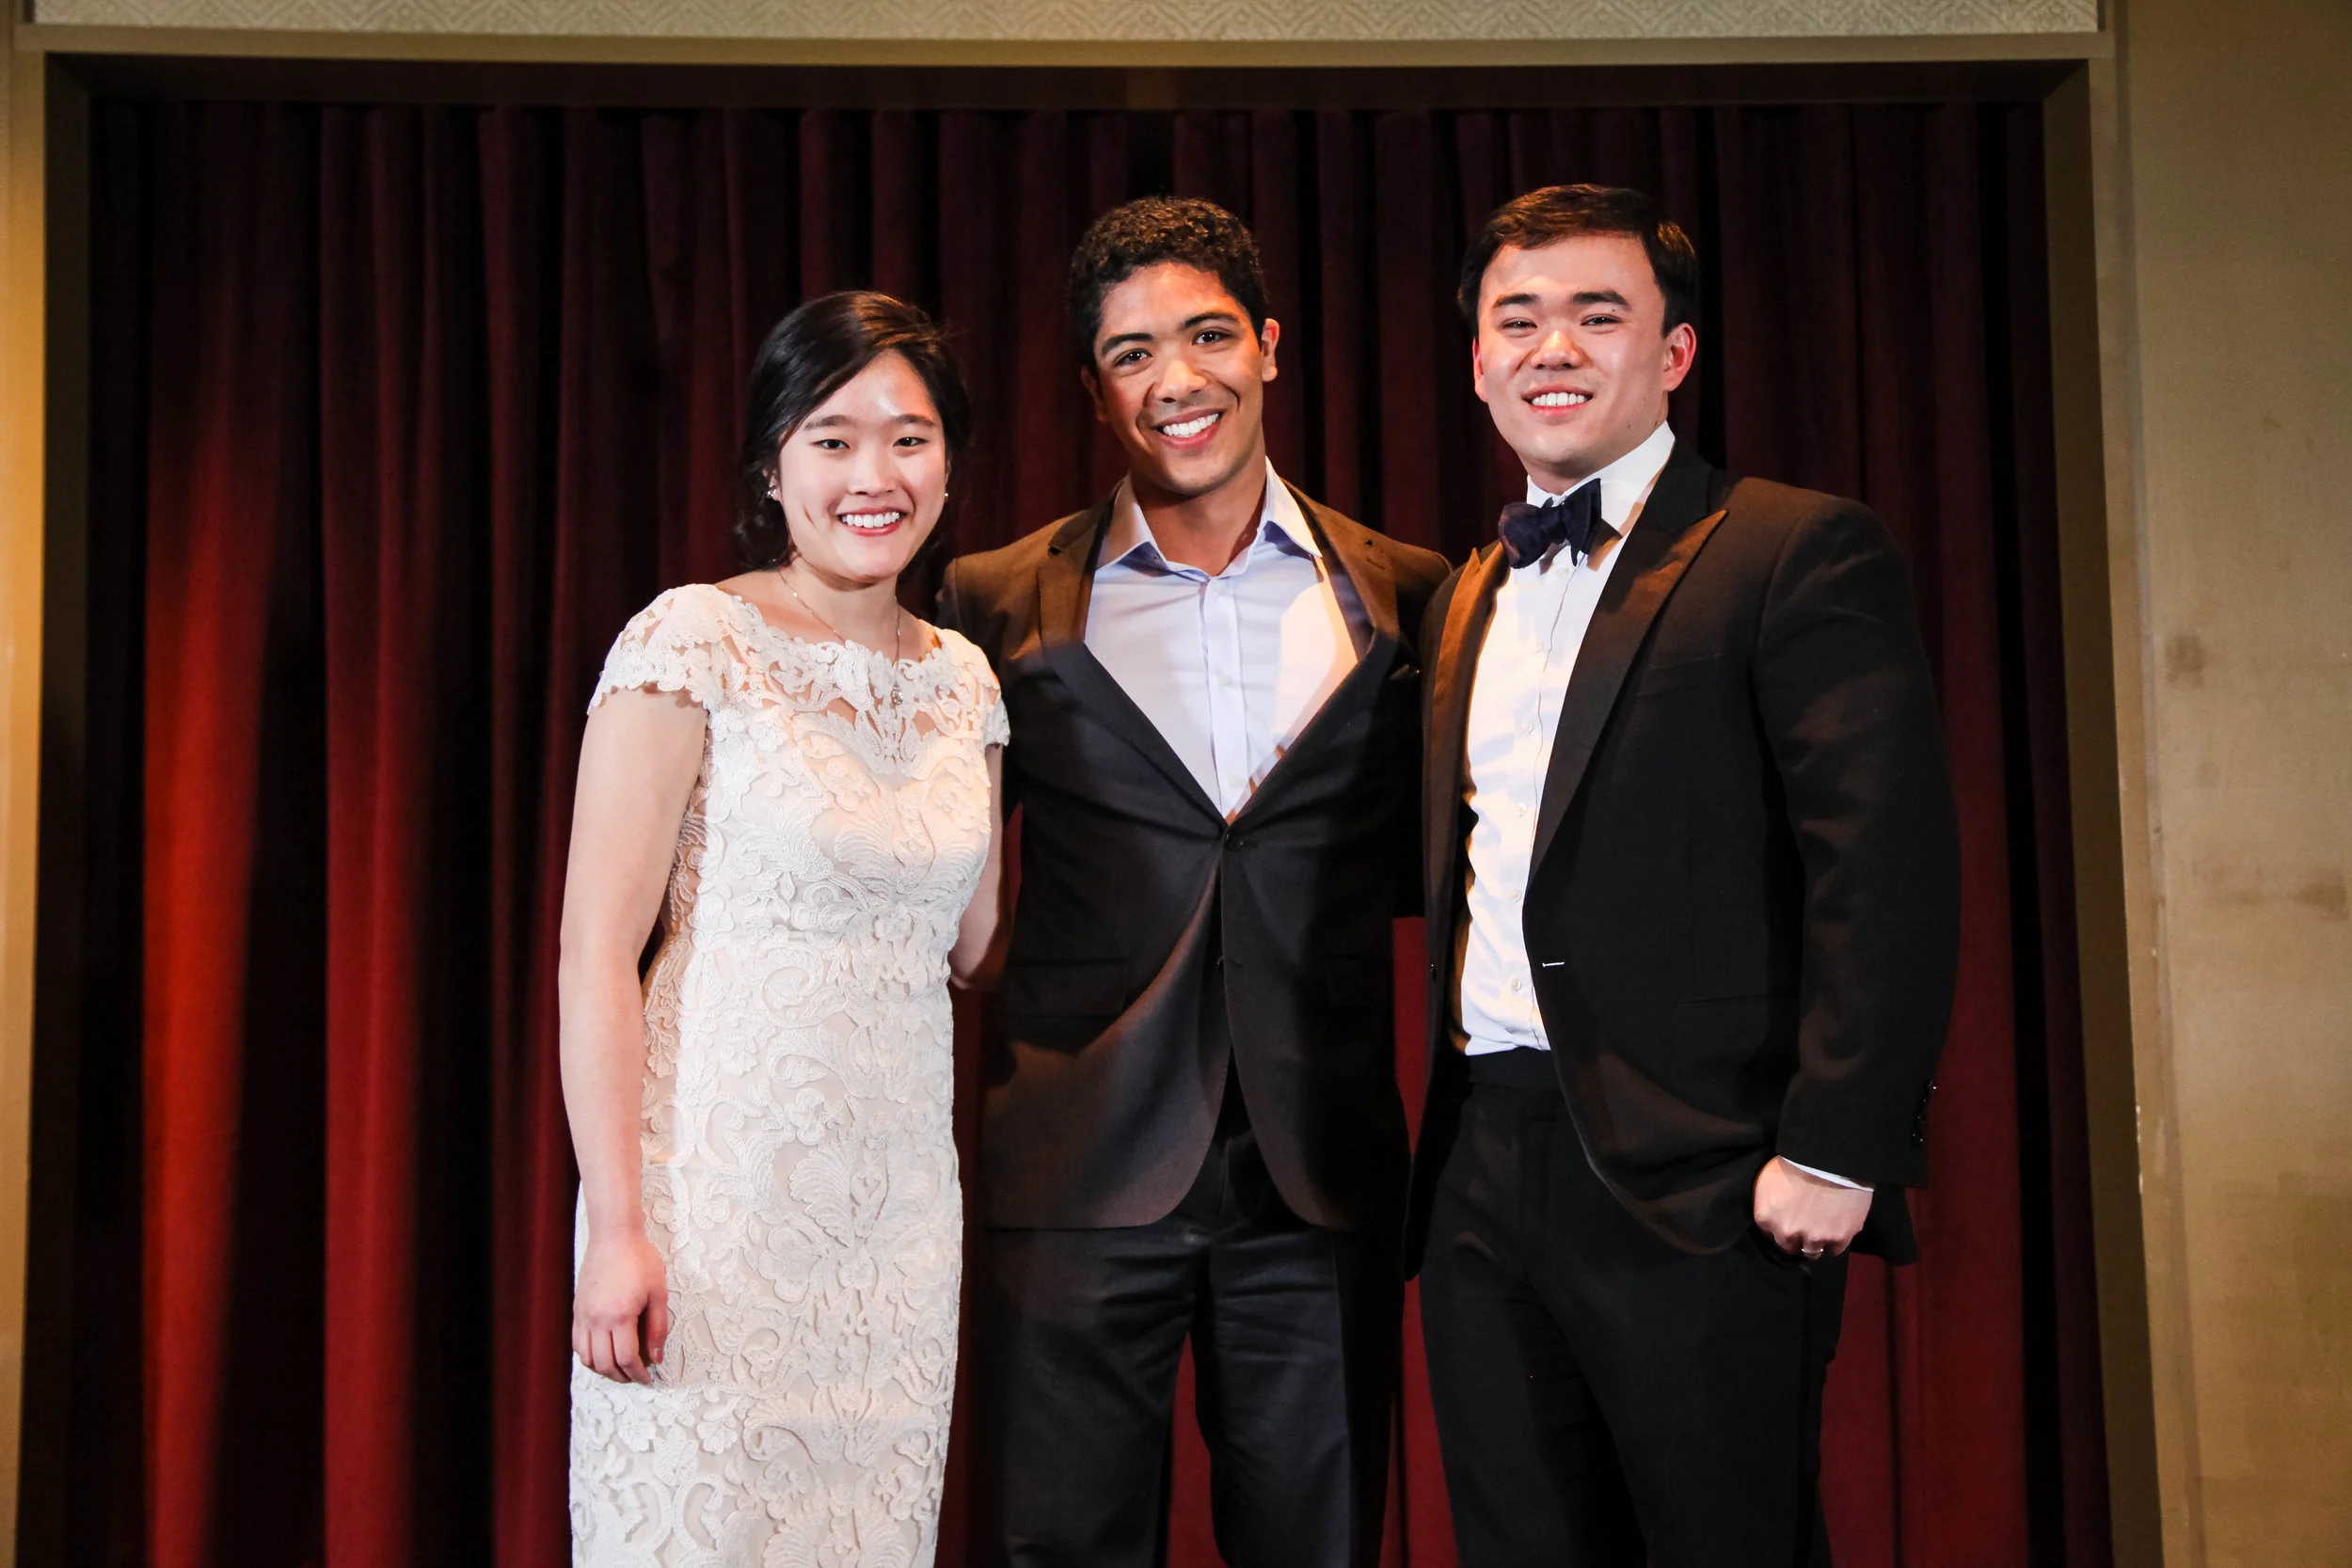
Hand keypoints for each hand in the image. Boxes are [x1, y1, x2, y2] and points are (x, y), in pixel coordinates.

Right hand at [573, 1230, 669, 1384]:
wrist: (614, 1236)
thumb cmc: (640, 1260)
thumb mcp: (659, 1293)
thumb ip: (658, 1328)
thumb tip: (656, 1357)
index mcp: (620, 1316)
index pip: (626, 1358)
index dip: (638, 1374)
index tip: (647, 1378)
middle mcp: (597, 1319)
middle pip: (605, 1364)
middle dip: (622, 1376)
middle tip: (635, 1377)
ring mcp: (583, 1315)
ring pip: (587, 1358)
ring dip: (603, 1369)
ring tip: (620, 1370)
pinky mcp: (577, 1310)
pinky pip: (577, 1343)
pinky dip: (588, 1356)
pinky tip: (602, 1355)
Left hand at [1752, 1157, 1870, 1259]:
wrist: (1829, 1157)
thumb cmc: (1797, 1160)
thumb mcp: (1768, 1179)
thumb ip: (1767, 1202)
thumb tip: (1775, 1212)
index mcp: (1766, 1217)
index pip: (1770, 1233)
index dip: (1781, 1226)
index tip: (1789, 1220)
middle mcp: (1787, 1232)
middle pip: (1788, 1246)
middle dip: (1795, 1237)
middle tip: (1805, 1225)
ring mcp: (1813, 1237)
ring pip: (1811, 1251)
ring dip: (1815, 1243)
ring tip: (1821, 1229)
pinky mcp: (1838, 1237)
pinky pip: (1834, 1250)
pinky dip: (1834, 1243)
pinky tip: (1836, 1231)